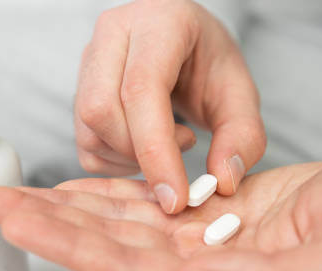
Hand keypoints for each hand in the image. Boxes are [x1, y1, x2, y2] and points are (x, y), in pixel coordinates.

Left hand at [0, 154, 321, 270]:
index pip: (126, 270)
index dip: (67, 246)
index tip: (17, 222)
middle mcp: (201, 269)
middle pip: (107, 247)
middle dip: (48, 225)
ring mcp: (203, 240)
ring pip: (119, 223)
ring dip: (67, 208)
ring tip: (19, 193)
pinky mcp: (211, 211)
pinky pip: (146, 203)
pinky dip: (107, 194)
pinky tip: (76, 188)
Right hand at [75, 0, 264, 213]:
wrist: (184, 45)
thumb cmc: (209, 63)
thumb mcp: (240, 93)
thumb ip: (243, 136)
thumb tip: (222, 182)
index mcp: (158, 22)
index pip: (141, 89)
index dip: (156, 150)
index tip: (177, 198)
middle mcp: (113, 34)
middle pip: (101, 110)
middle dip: (140, 154)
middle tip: (183, 148)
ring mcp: (88, 60)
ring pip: (88, 129)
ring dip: (129, 157)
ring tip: (167, 141)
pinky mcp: (78, 90)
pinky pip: (85, 144)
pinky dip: (116, 161)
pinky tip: (144, 145)